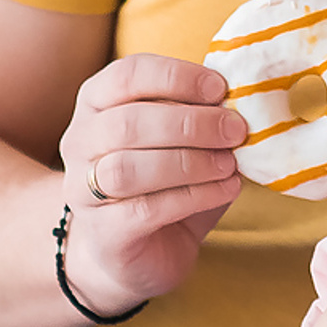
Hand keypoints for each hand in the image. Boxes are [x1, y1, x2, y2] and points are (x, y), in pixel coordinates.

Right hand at [52, 54, 248, 315]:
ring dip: (190, 162)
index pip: (127, 74)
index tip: (220, 88)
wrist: (139, 252)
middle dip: (191, 124)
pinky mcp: (103, 233)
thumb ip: (203, 113)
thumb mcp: (184, 138)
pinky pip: (146, 209)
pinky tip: (226, 188)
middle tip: (237, 130)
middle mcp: (80, 141)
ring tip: (230, 164)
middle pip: (128, 122)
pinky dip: (195, 195)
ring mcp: (82, 190)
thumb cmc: (166, 182)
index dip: (176, 77)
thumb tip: (245, 95)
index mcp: (97, 103)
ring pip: (129, 168)